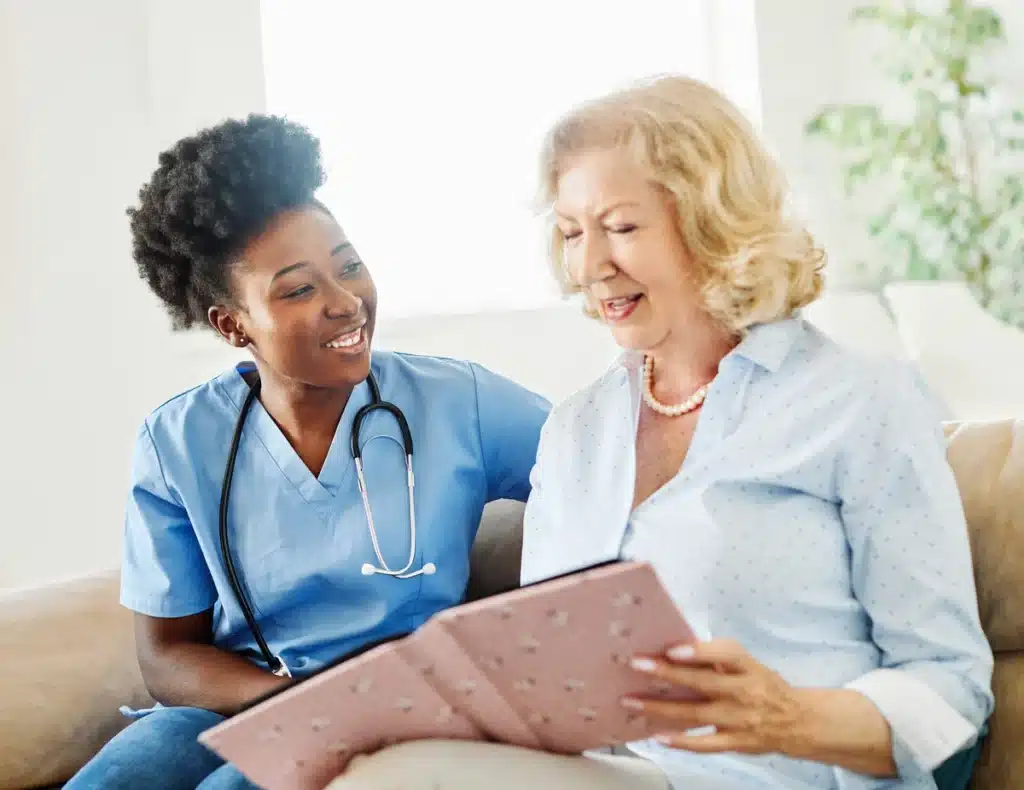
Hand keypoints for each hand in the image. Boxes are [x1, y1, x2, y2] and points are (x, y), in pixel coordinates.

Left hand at [621, 639, 812, 755]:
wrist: (797, 722)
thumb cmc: (762, 685)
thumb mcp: (748, 665)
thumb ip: (718, 658)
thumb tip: (677, 647)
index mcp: (747, 667)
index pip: (726, 654)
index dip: (700, 651)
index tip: (672, 648)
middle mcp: (744, 691)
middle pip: (703, 682)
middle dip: (667, 673)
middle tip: (637, 665)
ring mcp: (739, 719)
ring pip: (696, 713)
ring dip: (661, 708)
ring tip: (632, 701)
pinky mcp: (735, 742)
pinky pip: (704, 744)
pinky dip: (681, 741)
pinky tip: (658, 735)